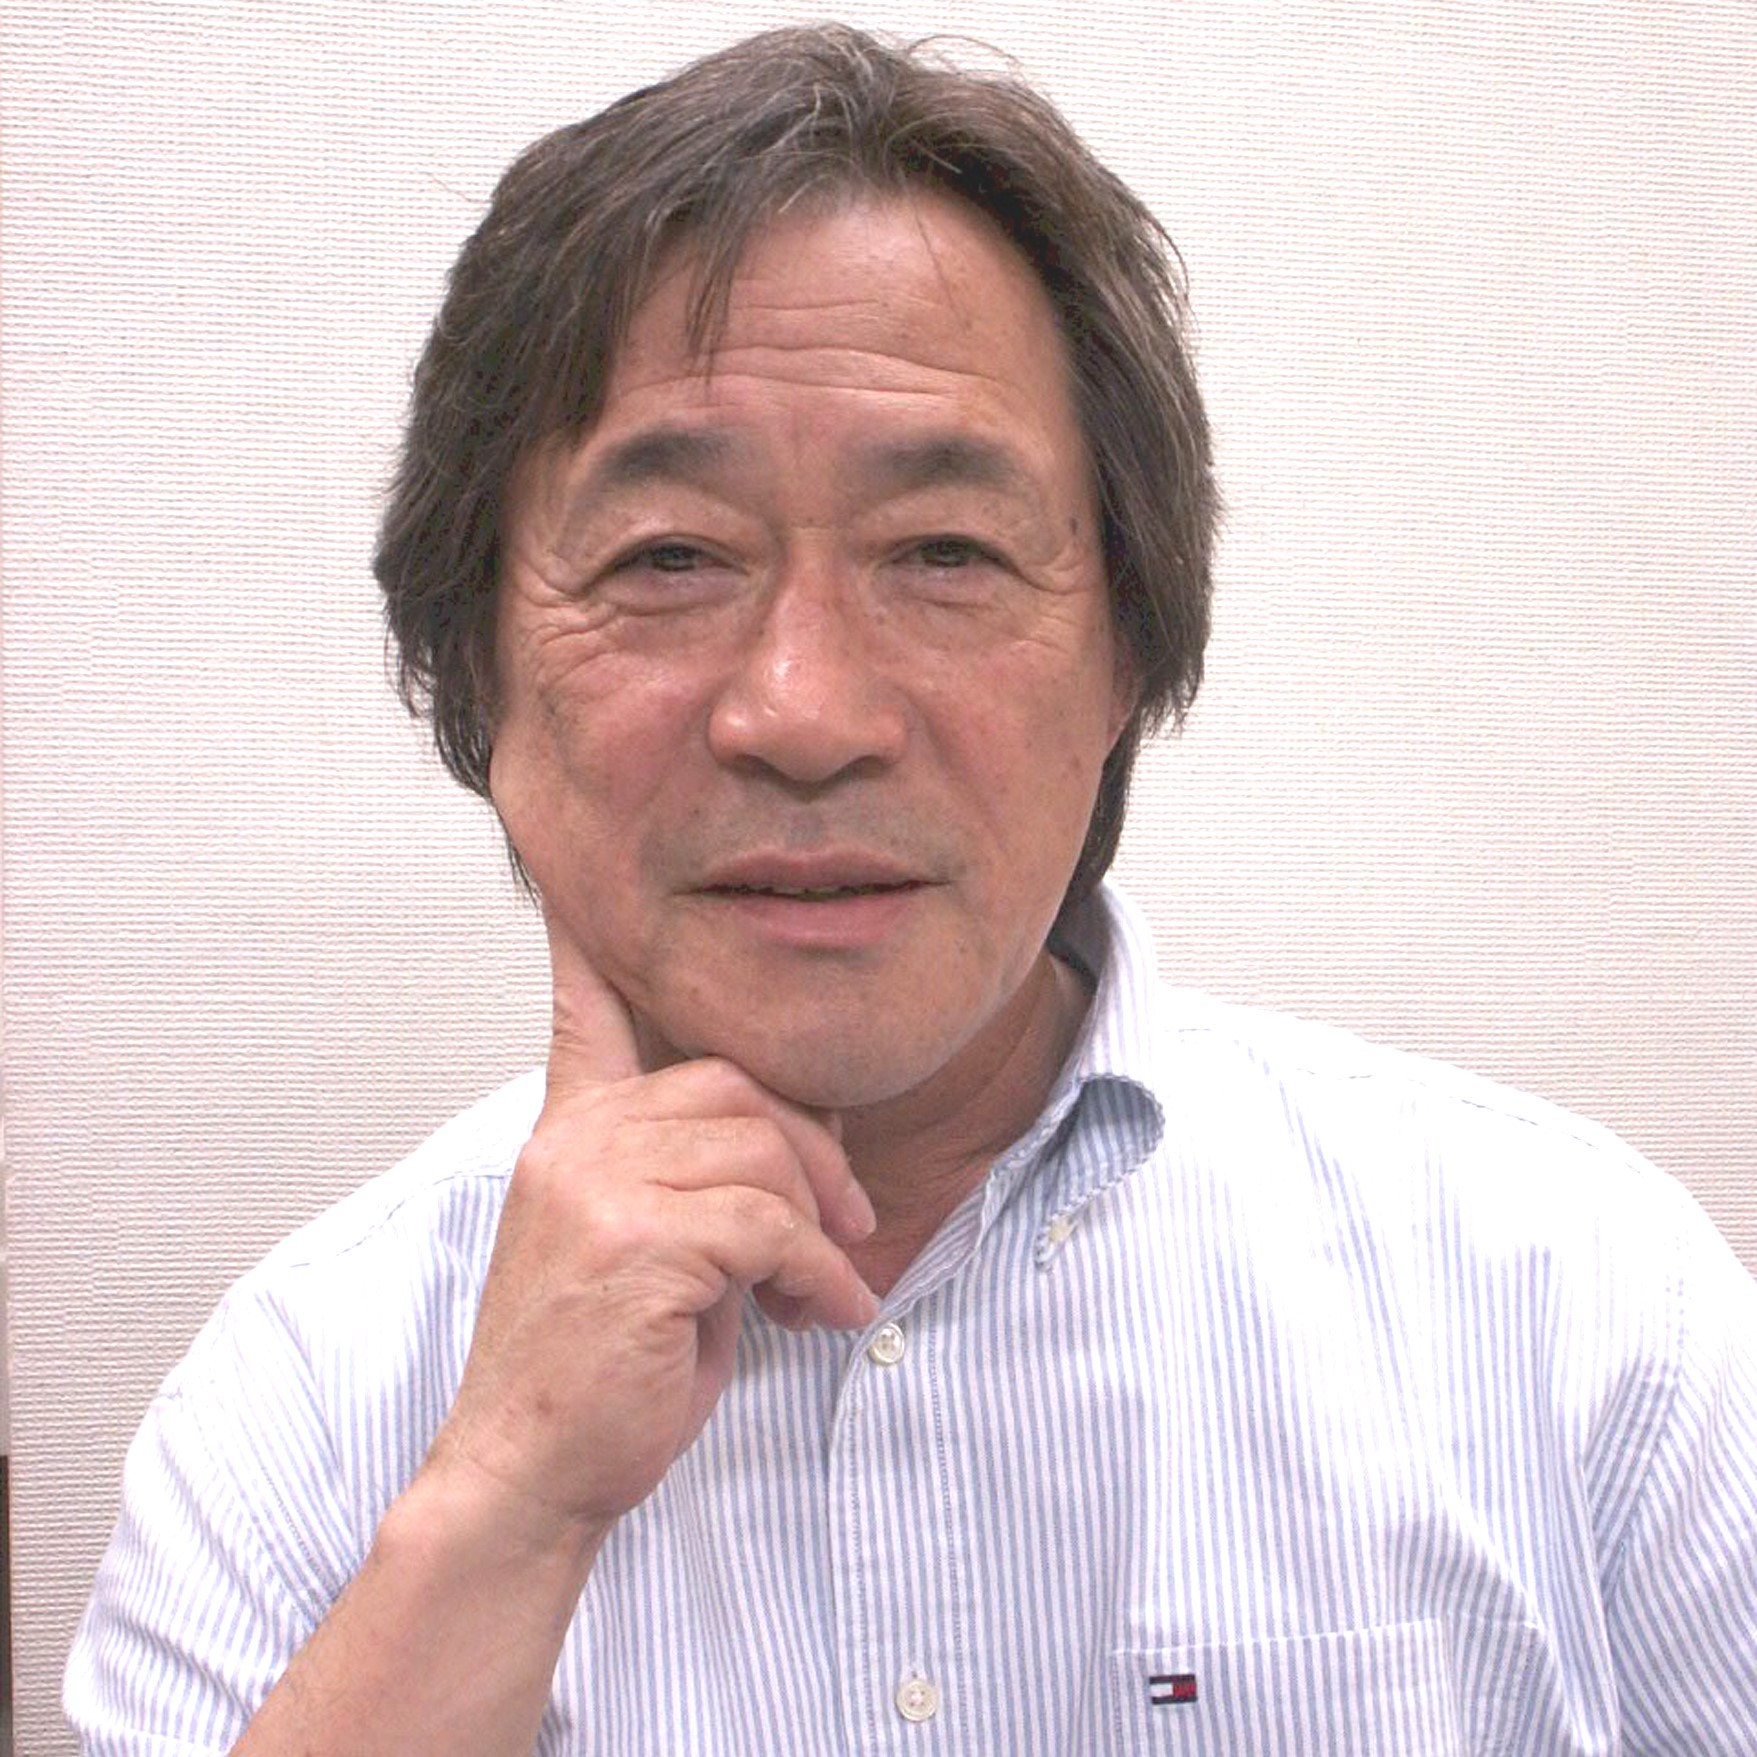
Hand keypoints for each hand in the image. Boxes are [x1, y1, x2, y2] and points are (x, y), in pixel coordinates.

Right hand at [423, 906, 878, 1557]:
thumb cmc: (595, 1366)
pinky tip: (824, 1312)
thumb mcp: (635, 1250)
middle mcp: (577, 1140)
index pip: (582, 1011)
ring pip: (761, 1152)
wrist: (529, 1472)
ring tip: (826, 1281)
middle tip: (845, 1218)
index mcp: (570, 1131)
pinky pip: (772, 1226)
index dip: (589, 944)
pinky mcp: (637, 1241)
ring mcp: (599, 1184)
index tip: (579, 882)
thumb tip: (794, 1157)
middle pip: (733, 1084)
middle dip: (811, 1149)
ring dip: (819, 1223)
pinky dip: (820, 1272)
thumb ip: (686, 1178)